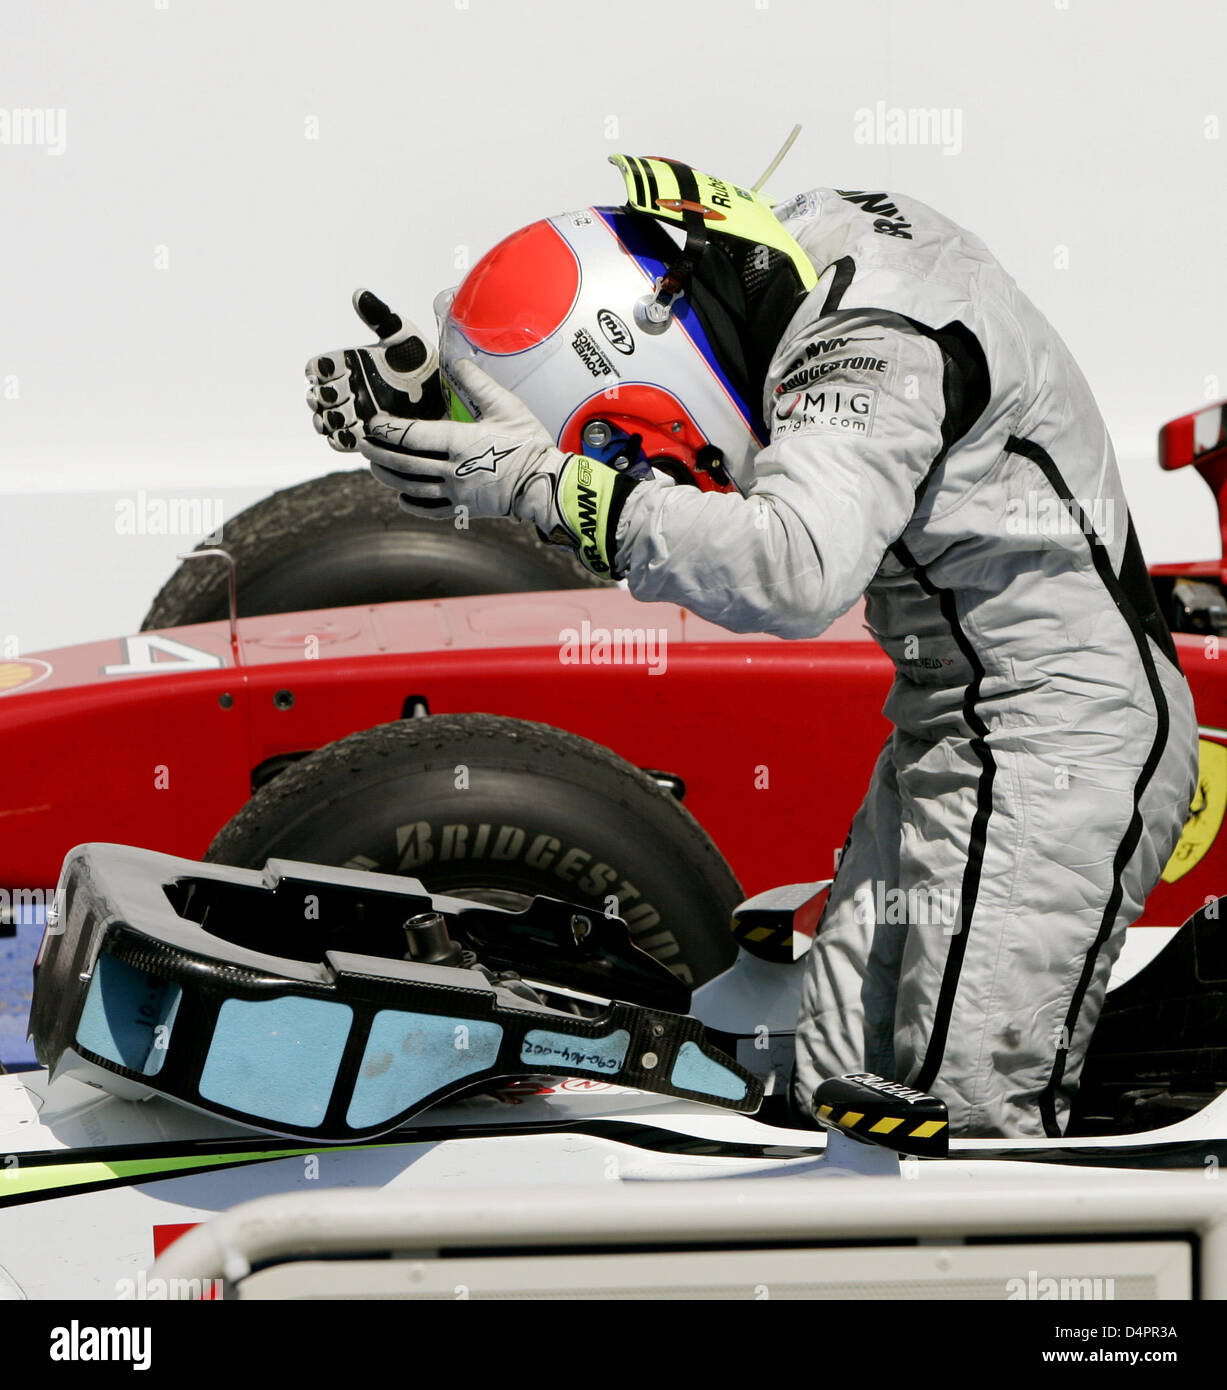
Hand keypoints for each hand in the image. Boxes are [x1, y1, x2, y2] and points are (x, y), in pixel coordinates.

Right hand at [306, 290, 443, 452]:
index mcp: (348, 364)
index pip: (318, 368)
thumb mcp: (402, 335)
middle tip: (340, 394)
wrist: (444, 397)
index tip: (334, 370)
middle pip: (318, 396)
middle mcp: (347, 390)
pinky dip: (340, 440)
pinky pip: (341, 442)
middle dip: (323, 396)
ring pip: (325, 420)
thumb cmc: (422, 363)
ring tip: (343, 416)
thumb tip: (358, 293)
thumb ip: (379, 316)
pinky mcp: (365, 437)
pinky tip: (352, 434)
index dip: (319, 370)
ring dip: (327, 419)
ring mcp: (354, 415)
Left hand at [359, 357, 563, 522]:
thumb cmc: (529, 446)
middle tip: (363, 444)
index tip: (373, 423)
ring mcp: (457, 493)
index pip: (413, 436)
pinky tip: (401, 496)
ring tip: (374, 467)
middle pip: (405, 464)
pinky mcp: (464, 509)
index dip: (388, 429)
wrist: (546, 486)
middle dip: (380, 453)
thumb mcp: (507, 406)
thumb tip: (456, 361)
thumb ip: (478, 383)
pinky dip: (411, 503)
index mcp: (461, 443)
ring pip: (412, 488)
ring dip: (389, 477)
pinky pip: (431, 509)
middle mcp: (454, 470)